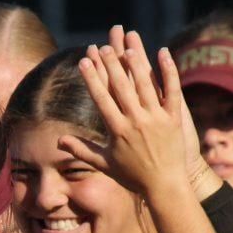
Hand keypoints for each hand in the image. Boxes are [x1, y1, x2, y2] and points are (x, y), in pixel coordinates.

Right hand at [60, 32, 197, 196]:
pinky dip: (168, 71)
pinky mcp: (174, 119)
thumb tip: (59, 141)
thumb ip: (81, 149)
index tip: (83, 60)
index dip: (91, 78)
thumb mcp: (105, 163)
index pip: (101, 98)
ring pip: (145, 85)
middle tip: (102, 46)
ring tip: (127, 47)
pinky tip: (163, 52)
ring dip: (136, 64)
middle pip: (121, 87)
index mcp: (117, 130)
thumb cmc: (133, 176)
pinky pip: (172, 90)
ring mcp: (156, 119)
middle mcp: (136, 122)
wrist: (164, 186)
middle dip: (110, 65)